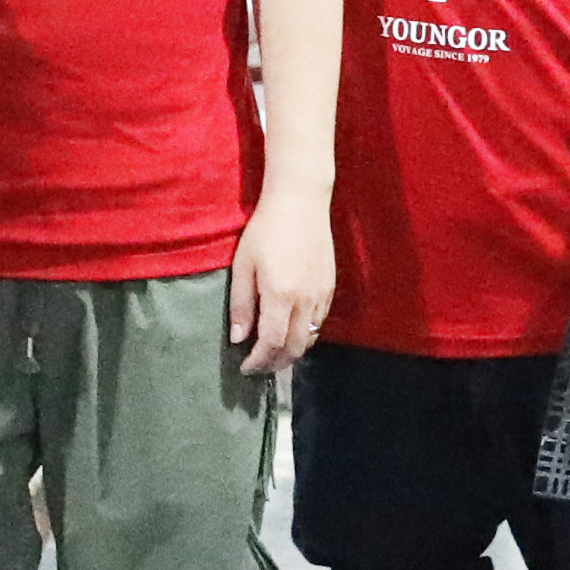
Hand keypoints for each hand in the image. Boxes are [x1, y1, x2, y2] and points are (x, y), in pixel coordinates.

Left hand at [228, 191, 335, 375]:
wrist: (301, 202)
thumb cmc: (266, 229)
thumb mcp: (243, 265)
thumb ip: (241, 304)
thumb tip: (239, 338)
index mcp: (281, 295)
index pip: (271, 343)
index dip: (258, 361)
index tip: (245, 367)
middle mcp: (305, 300)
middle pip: (294, 348)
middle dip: (275, 364)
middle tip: (259, 367)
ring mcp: (321, 295)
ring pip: (309, 338)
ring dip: (291, 352)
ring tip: (273, 353)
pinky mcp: (330, 288)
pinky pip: (319, 323)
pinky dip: (304, 334)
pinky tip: (290, 330)